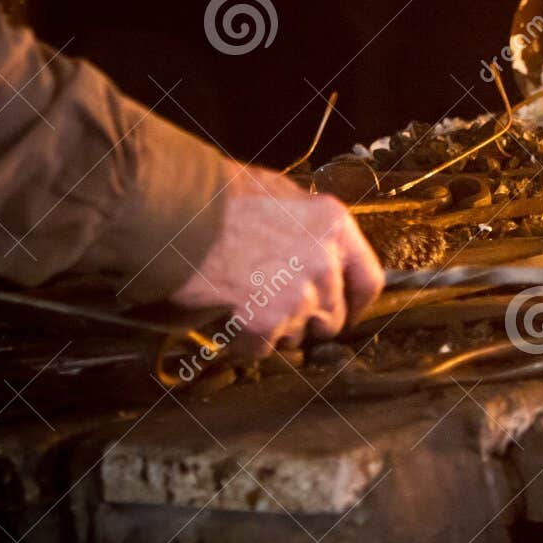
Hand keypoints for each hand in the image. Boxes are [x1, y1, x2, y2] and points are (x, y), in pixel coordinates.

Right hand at [169, 166, 384, 355]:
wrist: (173, 212)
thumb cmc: (219, 197)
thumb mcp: (280, 192)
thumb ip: (309, 225)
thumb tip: (319, 245)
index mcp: (334, 226)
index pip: (370, 281)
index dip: (355, 302)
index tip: (344, 310)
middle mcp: (324, 263)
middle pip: (333, 316)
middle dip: (308, 319)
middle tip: (275, 306)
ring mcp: (296, 295)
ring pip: (298, 336)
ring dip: (275, 330)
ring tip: (244, 301)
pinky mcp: (264, 322)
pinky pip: (262, 350)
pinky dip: (243, 343)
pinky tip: (226, 316)